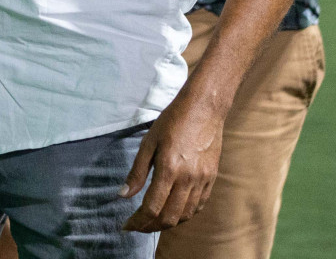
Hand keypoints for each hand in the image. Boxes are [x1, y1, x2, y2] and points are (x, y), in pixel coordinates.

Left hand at [120, 91, 224, 232]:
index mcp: (169, 168)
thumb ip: (137, 171)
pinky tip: (173, 211)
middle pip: (169, 217)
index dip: (138, 221)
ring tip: (152, 221)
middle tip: (137, 226)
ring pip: (185, 215)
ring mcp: (203, 181)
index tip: (126, 225)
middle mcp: (188, 179)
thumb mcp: (148, 142)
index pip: (152, 207)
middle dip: (150, 226)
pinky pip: (198, 206)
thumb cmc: (172, 121)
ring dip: (167, 223)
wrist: (204, 109)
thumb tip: (123, 195)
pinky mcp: (212, 179)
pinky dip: (184, 214)